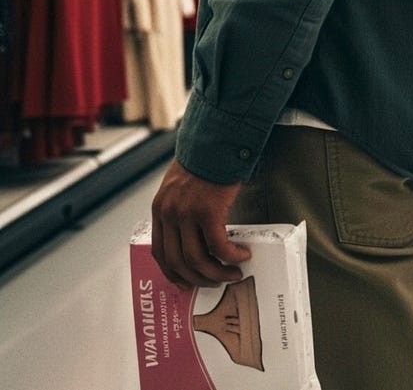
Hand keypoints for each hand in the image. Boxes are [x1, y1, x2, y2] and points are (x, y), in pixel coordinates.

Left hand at [151, 158, 248, 287]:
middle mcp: (169, 215)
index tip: (188, 282)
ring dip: (217, 272)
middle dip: (199, 278)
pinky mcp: (208, 211)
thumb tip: (194, 235)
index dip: (174, 273)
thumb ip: (181, 209)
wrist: (218, 140)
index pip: (161, 254)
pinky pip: (219, 245)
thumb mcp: (180, 186)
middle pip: (179, 261)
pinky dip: (231, 255)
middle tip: (216, 281)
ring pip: (198, 259)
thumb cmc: (205, 160)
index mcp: (160, 210)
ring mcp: (187, 214)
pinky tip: (242, 254)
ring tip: (233, 272)